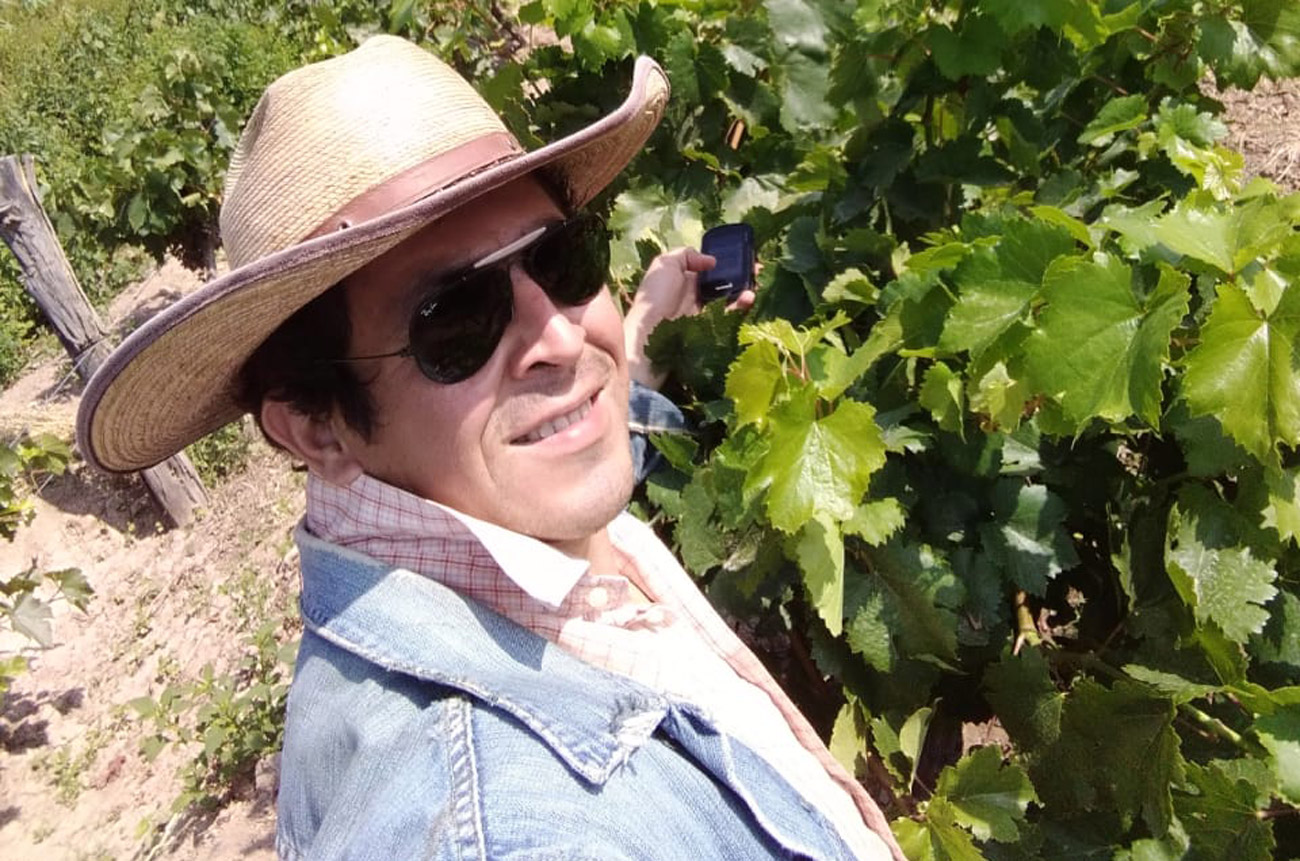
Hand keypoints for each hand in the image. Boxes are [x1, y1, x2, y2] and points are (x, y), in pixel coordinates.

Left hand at [623, 247, 756, 388]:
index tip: (744, 254)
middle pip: (724, 281)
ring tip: (757, 280)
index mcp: (685, 278)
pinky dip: (742, 304)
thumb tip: (711, 262)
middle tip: (757, 267)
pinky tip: (750, 296)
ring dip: (746, 287)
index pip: (710, 267)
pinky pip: (730, 314)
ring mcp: (704, 311)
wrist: (651, 335)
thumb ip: (686, 255)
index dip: (726, 260)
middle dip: (742, 273)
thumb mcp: (664, 264)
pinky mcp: (711, 327)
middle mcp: (696, 294)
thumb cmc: (655, 296)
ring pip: (730, 296)